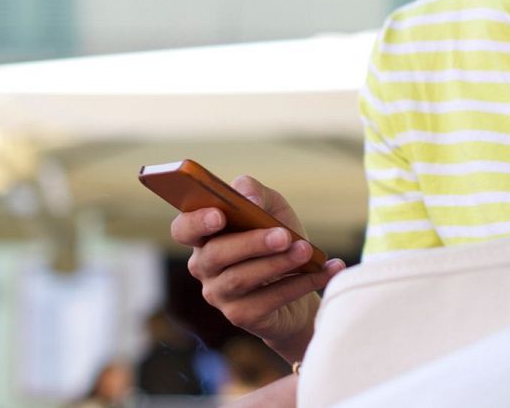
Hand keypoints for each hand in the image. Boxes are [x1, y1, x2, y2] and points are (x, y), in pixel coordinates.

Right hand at [170, 175, 345, 362]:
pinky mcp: (241, 316)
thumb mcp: (272, 208)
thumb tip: (248, 197)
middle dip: (251, 242)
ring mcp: (219, 294)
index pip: (183, 229)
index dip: (196, 222)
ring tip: (306, 251)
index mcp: (204, 235)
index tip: (220, 215)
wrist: (300, 284)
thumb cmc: (278, 239)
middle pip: (216, 254)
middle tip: (284, 235)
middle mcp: (204, 266)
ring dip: (278, 263)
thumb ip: (256, 193)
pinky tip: (326, 270)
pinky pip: (268, 300)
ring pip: (242, 278)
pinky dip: (300, 284)